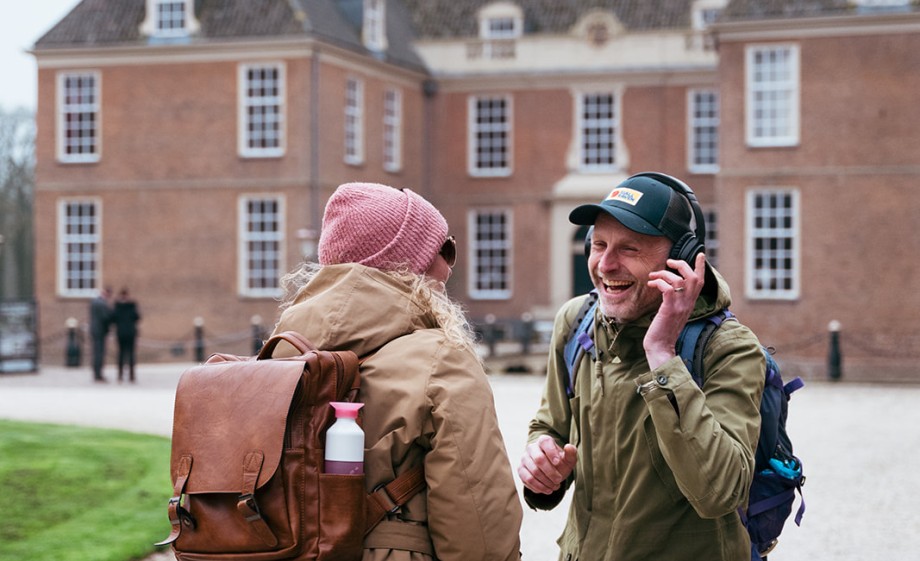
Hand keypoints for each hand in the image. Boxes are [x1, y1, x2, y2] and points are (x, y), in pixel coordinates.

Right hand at [518, 435, 577, 494]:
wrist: (549, 471)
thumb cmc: (559, 463)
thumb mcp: (568, 460)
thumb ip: (571, 453)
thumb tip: (568, 447)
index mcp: (543, 441)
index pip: (545, 442)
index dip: (551, 452)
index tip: (558, 462)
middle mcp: (532, 448)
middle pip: (539, 459)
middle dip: (550, 472)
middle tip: (559, 480)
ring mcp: (524, 458)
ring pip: (533, 472)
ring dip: (546, 482)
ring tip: (554, 486)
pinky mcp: (520, 470)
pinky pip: (527, 480)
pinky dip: (539, 487)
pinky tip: (547, 489)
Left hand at [644, 252, 706, 368]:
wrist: (660, 347)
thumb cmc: (663, 330)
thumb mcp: (674, 312)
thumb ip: (676, 300)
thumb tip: (670, 287)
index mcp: (690, 303)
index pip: (701, 282)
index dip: (700, 267)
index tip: (699, 254)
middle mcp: (688, 303)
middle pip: (693, 277)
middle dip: (681, 264)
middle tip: (669, 262)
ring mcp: (680, 306)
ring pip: (679, 280)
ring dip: (664, 273)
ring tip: (652, 276)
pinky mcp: (669, 309)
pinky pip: (668, 288)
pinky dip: (659, 282)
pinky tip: (651, 284)